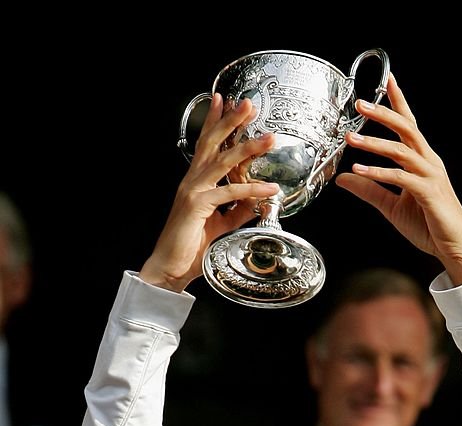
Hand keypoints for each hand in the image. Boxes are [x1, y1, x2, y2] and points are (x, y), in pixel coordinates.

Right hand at [140, 95, 279, 291]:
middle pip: (213, 143)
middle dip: (231, 121)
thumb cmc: (190, 247)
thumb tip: (258, 201)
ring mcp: (193, 191)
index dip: (215, 122)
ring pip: (223, 162)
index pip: (206, 145)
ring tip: (269, 138)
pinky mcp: (197, 205)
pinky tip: (269, 189)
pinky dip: (252, 191)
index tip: (225, 100)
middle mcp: (192, 181)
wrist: (171, 267)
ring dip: (248, 148)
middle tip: (249, 103)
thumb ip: (238, 211)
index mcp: (195, 182)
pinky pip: (229, 193)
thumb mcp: (221, 224)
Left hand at [336, 75, 461, 285]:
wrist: (453, 247)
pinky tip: (359, 171)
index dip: (398, 102)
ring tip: (351, 138)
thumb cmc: (430, 225)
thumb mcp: (392, 206)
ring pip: (401, 150)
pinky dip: (378, 173)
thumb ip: (369, 190)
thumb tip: (344, 179)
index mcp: (423, 161)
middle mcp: (429, 162)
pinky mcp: (428, 193)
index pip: (410, 125)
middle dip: (383, 113)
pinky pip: (400, 178)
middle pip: (406, 129)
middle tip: (361, 103)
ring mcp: (430, 175)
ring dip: (374, 142)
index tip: (387, 81)